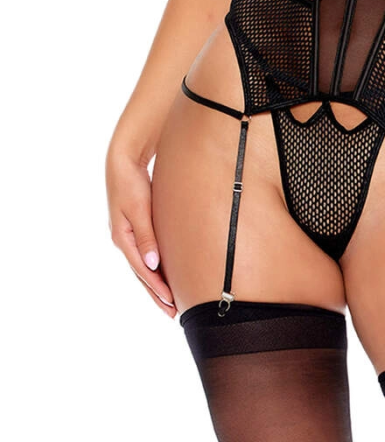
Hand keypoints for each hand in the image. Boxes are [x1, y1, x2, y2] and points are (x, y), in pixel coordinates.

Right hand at [105, 148, 175, 317]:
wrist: (122, 162)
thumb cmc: (132, 183)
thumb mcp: (139, 209)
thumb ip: (146, 237)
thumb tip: (152, 265)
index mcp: (122, 238)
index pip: (142, 270)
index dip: (157, 288)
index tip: (172, 303)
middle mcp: (123, 240)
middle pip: (141, 274)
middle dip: (156, 294)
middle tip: (172, 313)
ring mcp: (126, 234)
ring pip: (142, 266)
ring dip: (155, 284)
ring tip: (169, 300)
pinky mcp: (133, 227)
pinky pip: (144, 253)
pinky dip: (153, 268)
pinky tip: (162, 273)